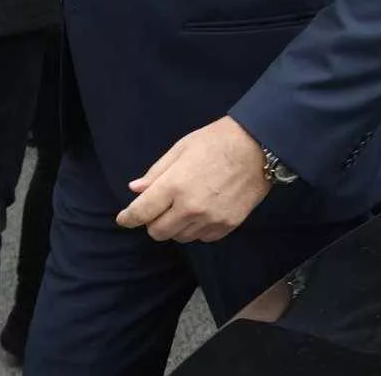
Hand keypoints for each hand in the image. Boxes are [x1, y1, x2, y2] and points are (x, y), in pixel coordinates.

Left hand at [117, 116, 271, 242]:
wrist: (257, 147)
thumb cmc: (215, 141)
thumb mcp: (181, 149)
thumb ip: (156, 172)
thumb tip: (135, 190)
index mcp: (175, 185)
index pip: (142, 212)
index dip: (128, 218)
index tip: (123, 219)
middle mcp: (190, 208)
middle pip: (158, 232)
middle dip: (152, 222)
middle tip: (158, 208)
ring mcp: (210, 219)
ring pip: (180, 237)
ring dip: (175, 226)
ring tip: (183, 206)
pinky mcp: (227, 226)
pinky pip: (202, 238)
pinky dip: (196, 229)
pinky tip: (201, 212)